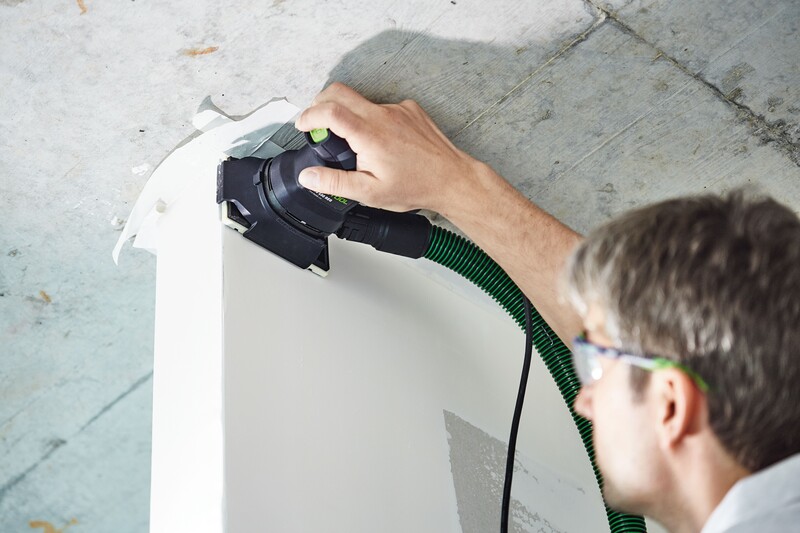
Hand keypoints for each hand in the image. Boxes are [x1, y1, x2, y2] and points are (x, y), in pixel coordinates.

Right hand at [295, 83, 480, 212]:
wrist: (452, 179)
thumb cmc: (417, 186)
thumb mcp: (370, 192)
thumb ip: (335, 182)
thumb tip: (308, 176)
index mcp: (370, 135)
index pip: (329, 110)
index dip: (309, 114)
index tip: (302, 125)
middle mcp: (383, 115)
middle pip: (340, 92)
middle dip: (320, 103)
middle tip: (316, 123)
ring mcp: (398, 109)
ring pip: (362, 101)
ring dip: (350, 115)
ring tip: (355, 144)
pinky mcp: (409, 109)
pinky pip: (382, 108)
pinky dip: (373, 120)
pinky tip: (382, 144)